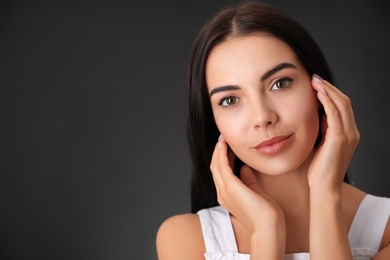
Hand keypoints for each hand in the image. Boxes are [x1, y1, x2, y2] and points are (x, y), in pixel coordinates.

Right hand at [210, 135, 284, 230]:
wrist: (268, 225)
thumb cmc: (265, 213)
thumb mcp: (255, 192)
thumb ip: (248, 180)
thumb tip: (244, 168)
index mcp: (227, 196)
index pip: (220, 173)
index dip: (221, 158)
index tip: (226, 146)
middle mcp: (222, 193)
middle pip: (215, 167)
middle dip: (217, 152)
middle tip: (223, 138)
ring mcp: (225, 190)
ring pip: (216, 165)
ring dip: (218, 150)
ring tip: (223, 138)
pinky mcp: (231, 186)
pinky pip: (222, 166)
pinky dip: (222, 154)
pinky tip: (224, 145)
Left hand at [308, 75, 359, 190]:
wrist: (324, 187)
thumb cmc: (319, 169)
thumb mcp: (322, 144)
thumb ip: (323, 130)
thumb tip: (317, 114)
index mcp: (348, 133)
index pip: (343, 106)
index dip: (331, 93)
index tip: (317, 84)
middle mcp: (352, 132)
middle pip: (344, 102)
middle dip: (329, 88)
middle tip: (315, 78)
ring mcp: (348, 135)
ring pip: (342, 105)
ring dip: (327, 90)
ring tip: (315, 81)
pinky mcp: (339, 139)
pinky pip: (335, 115)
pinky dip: (327, 102)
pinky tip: (318, 93)